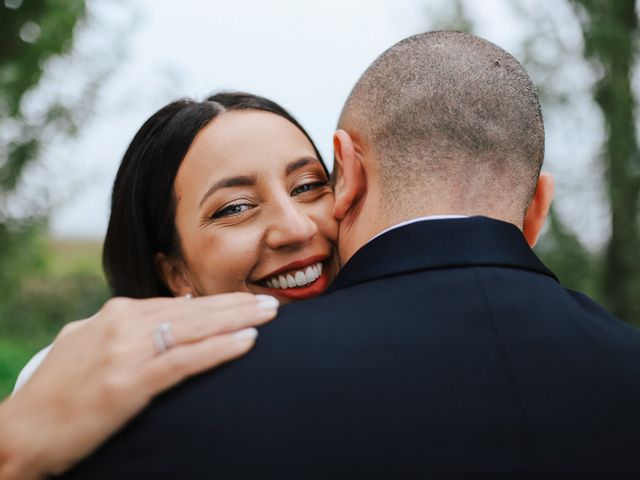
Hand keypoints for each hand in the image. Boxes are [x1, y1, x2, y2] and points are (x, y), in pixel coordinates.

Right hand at [0, 293, 277, 479]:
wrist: (21, 432)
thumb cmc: (59, 392)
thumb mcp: (91, 342)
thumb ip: (132, 324)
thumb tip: (180, 307)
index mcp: (116, 314)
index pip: (180, 304)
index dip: (219, 303)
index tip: (248, 301)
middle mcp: (123, 325)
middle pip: (195, 311)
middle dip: (238, 306)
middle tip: (272, 302)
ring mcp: (126, 352)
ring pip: (196, 328)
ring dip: (238, 320)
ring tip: (270, 315)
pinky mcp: (129, 383)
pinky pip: (185, 360)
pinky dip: (220, 349)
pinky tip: (247, 343)